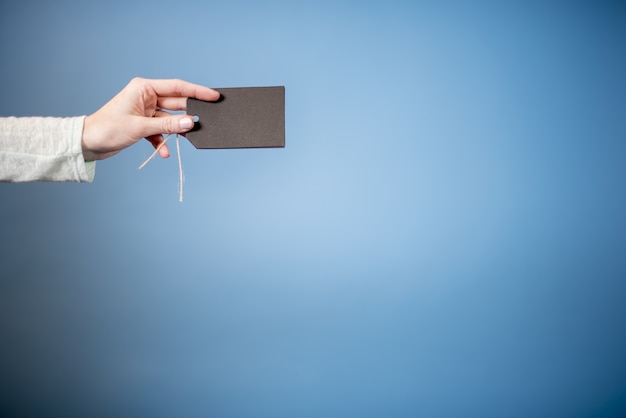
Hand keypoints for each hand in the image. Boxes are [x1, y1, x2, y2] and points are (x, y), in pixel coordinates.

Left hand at [81, 77, 219, 159]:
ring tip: (188, 138)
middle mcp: (146, 97)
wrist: (87, 143)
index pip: (177, 87)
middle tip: (205, 122)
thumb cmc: (107, 129)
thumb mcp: (140, 127)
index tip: (214, 96)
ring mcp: (145, 111)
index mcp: (144, 88)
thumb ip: (167, 125)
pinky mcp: (142, 125)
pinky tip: (165, 152)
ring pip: (169, 119)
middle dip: (188, 115)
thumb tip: (190, 122)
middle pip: (176, 103)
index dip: (197, 91)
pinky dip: (163, 141)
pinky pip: (160, 131)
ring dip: (176, 131)